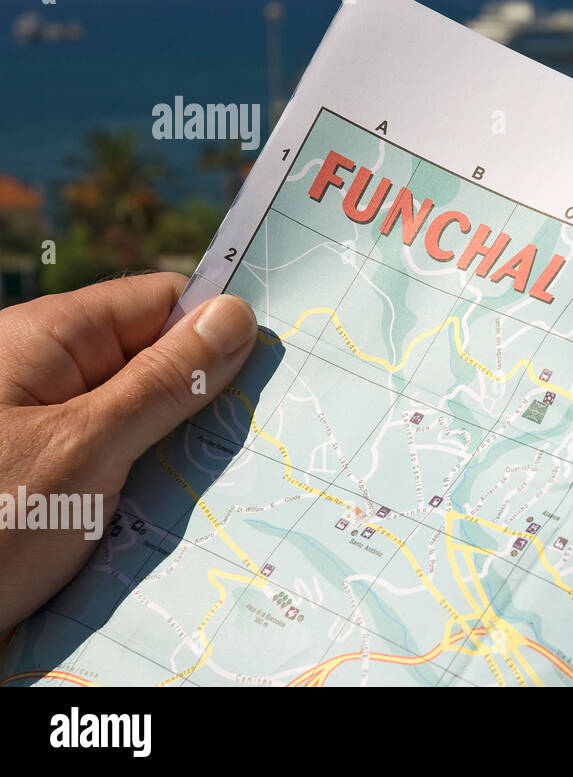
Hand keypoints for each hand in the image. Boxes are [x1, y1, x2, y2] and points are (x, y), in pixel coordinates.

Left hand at [0, 273, 256, 646]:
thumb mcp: (85, 447)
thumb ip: (164, 381)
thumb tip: (236, 314)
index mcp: (46, 338)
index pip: (160, 302)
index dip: (218, 329)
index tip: (275, 371)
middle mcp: (44, 376)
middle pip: (157, 364)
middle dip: (205, 403)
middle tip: (260, 442)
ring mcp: (45, 432)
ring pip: (144, 423)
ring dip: (180, 456)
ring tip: (231, 489)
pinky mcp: (46, 483)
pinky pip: (119, 468)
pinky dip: (151, 492)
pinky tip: (182, 522)